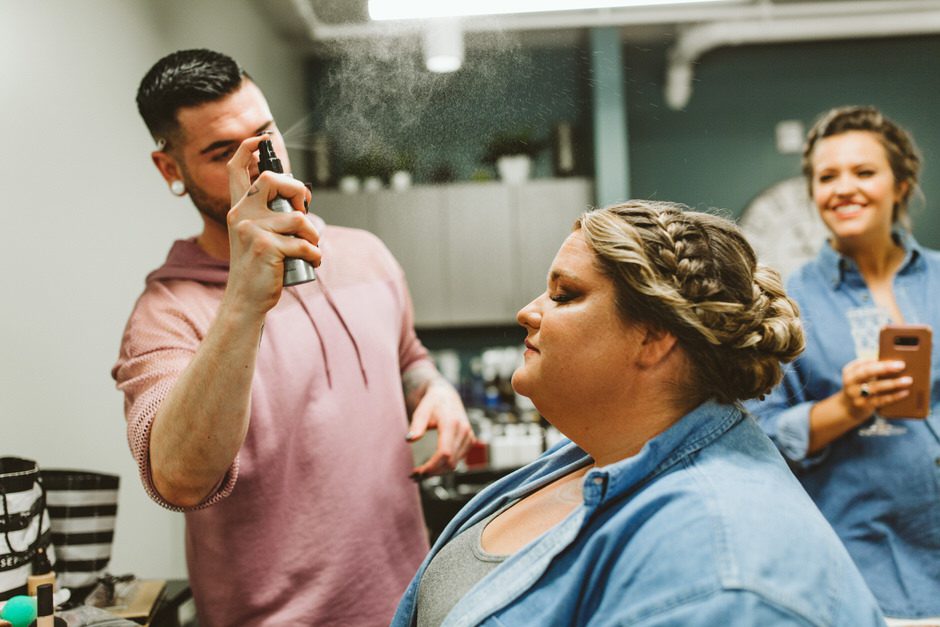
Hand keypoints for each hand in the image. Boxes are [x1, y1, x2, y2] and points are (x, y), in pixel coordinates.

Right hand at [222, 135, 318, 318]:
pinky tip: (312, 262)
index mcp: (238, 210)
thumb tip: (299, 200)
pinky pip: (304, 243)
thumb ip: (269, 216)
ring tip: (310, 247)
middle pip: (272, 180)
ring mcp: (252, 230)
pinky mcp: (265, 247)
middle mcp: (241, 215)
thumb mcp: (256, 237)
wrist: (246, 299)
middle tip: (305, 208)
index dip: (247, 150)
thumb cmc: (258, 268)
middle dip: (298, 190)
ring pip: (298, 218)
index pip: (236, 171)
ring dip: (313, 234)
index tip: (261, 139)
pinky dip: (315, 254)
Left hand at [407, 380, 475, 475]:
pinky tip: (433, 466)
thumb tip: (409, 439)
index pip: (444, 453)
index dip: (431, 467)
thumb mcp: (421, 411)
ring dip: (438, 471)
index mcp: (452, 423)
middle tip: (415, 475)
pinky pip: (458, 460)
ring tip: (421, 472)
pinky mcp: (470, 441)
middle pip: (450, 462)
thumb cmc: (432, 402)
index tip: (417, 472)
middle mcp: (464, 431)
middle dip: (433, 472)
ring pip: (454, 464)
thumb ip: (417, 425)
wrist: (447, 395)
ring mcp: (469, 437)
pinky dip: (445, 466)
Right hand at [840, 357, 911, 421]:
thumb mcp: (860, 377)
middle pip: (867, 372)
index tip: (893, 359)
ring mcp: (855, 395)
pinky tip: (905, 392)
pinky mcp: (864, 406)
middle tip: (901, 365)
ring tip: (908, 380)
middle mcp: (850, 382)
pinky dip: (894, 396)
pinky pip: (881, 400)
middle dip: (885, 368)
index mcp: (849, 372)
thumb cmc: (860, 387)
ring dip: (893, 383)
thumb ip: (871, 368)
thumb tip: (894, 363)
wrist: (848, 409)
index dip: (878, 361)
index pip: (863, 363)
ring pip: (876, 387)